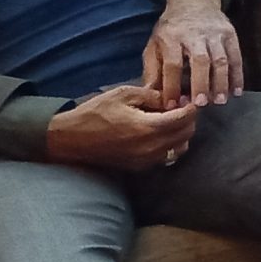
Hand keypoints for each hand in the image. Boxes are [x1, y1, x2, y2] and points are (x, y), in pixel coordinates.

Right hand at [45, 85, 198, 171]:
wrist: (70, 139)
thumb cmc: (94, 113)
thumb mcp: (123, 94)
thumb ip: (151, 95)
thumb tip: (170, 98)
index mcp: (148, 128)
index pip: (185, 119)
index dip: (190, 107)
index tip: (187, 98)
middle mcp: (151, 148)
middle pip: (186, 134)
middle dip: (189, 119)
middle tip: (180, 107)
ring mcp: (145, 160)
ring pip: (179, 148)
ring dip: (181, 134)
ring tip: (171, 120)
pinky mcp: (139, 167)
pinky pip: (165, 157)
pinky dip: (170, 145)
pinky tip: (160, 133)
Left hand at [141, 0, 241, 109]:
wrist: (194, 0)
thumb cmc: (171, 29)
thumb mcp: (154, 44)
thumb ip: (152, 69)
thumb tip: (151, 94)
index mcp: (171, 37)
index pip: (172, 64)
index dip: (172, 86)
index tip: (172, 105)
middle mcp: (194, 34)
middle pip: (200, 60)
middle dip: (201, 82)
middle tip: (201, 104)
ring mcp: (215, 33)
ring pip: (221, 59)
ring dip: (221, 81)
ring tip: (220, 101)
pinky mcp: (230, 34)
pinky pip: (236, 56)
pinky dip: (238, 75)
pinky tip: (236, 91)